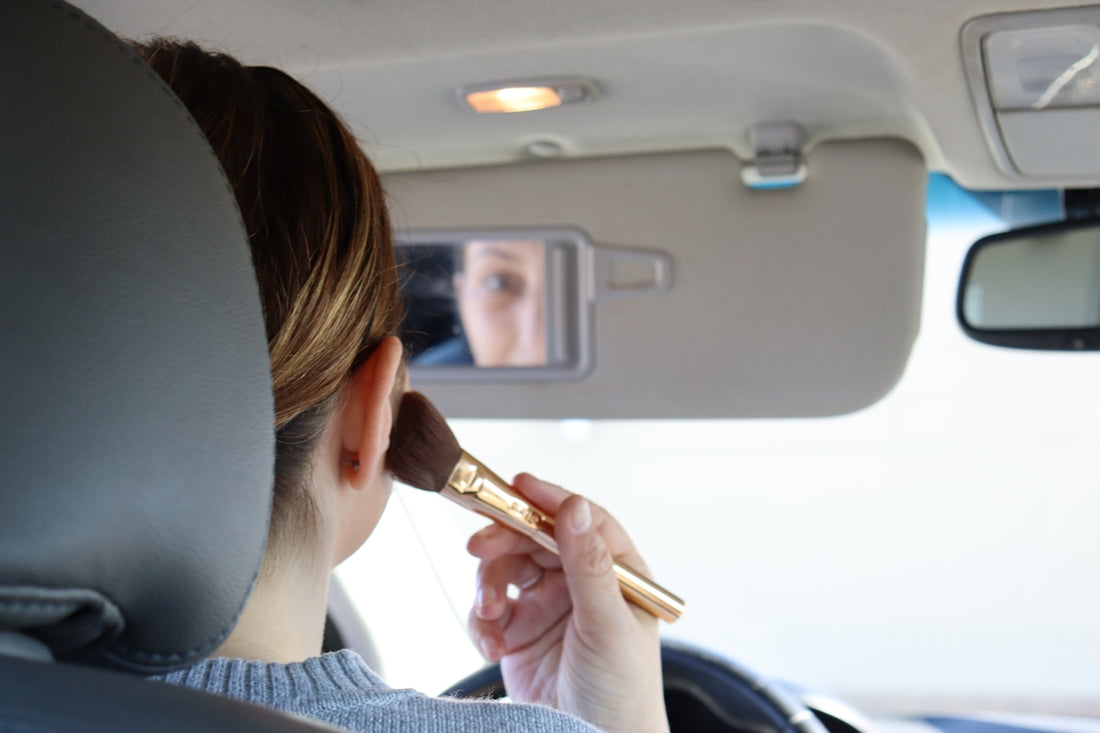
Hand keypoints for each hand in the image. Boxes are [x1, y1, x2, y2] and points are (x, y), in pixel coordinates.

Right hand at [466, 473, 668, 732]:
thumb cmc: (623, 692)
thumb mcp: (607, 624)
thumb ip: (588, 565)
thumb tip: (573, 507)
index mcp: (616, 571)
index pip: (581, 520)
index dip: (549, 500)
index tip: (517, 486)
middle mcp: (581, 582)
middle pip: (533, 538)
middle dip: (503, 541)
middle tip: (478, 547)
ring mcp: (548, 605)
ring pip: (505, 568)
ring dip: (488, 586)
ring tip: (490, 615)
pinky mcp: (519, 632)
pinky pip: (488, 608)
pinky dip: (482, 622)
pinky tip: (492, 645)